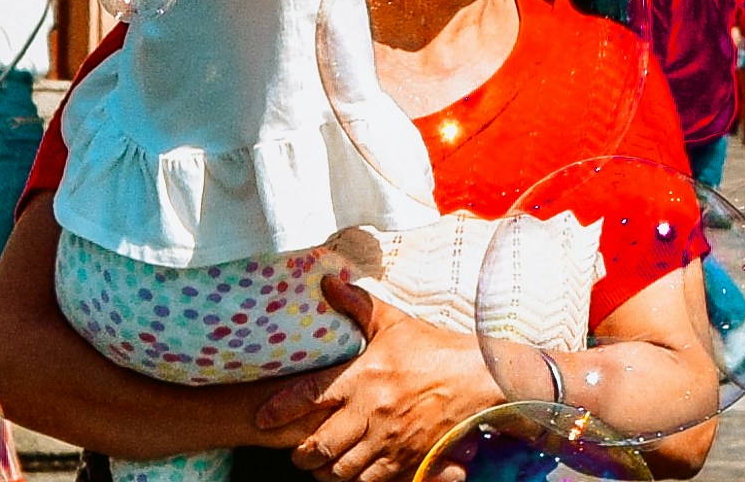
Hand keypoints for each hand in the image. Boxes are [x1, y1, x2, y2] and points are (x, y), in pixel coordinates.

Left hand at [244, 267, 496, 481]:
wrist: (482, 378)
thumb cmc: (436, 350)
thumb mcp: (397, 323)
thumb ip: (359, 307)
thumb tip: (329, 282)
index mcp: (364, 376)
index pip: (309, 396)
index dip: (279, 410)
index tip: (262, 418)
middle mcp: (371, 411)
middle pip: (317, 446)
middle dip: (301, 453)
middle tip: (299, 450)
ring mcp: (388, 439)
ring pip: (339, 470)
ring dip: (325, 470)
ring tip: (323, 463)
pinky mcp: (406, 459)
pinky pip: (367, 481)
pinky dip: (354, 480)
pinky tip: (352, 472)